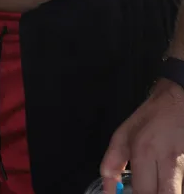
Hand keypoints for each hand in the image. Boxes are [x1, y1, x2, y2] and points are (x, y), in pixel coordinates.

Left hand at [101, 79, 183, 193]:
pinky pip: (182, 186)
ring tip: (153, 186)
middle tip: (143, 190)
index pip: (142, 193)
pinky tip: (164, 183)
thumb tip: (108, 190)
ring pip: (174, 193)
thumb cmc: (153, 117)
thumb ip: (112, 163)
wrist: (180, 101)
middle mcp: (167, 161)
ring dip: (163, 191)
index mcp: (144, 151)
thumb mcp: (124, 134)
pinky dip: (172, 187)